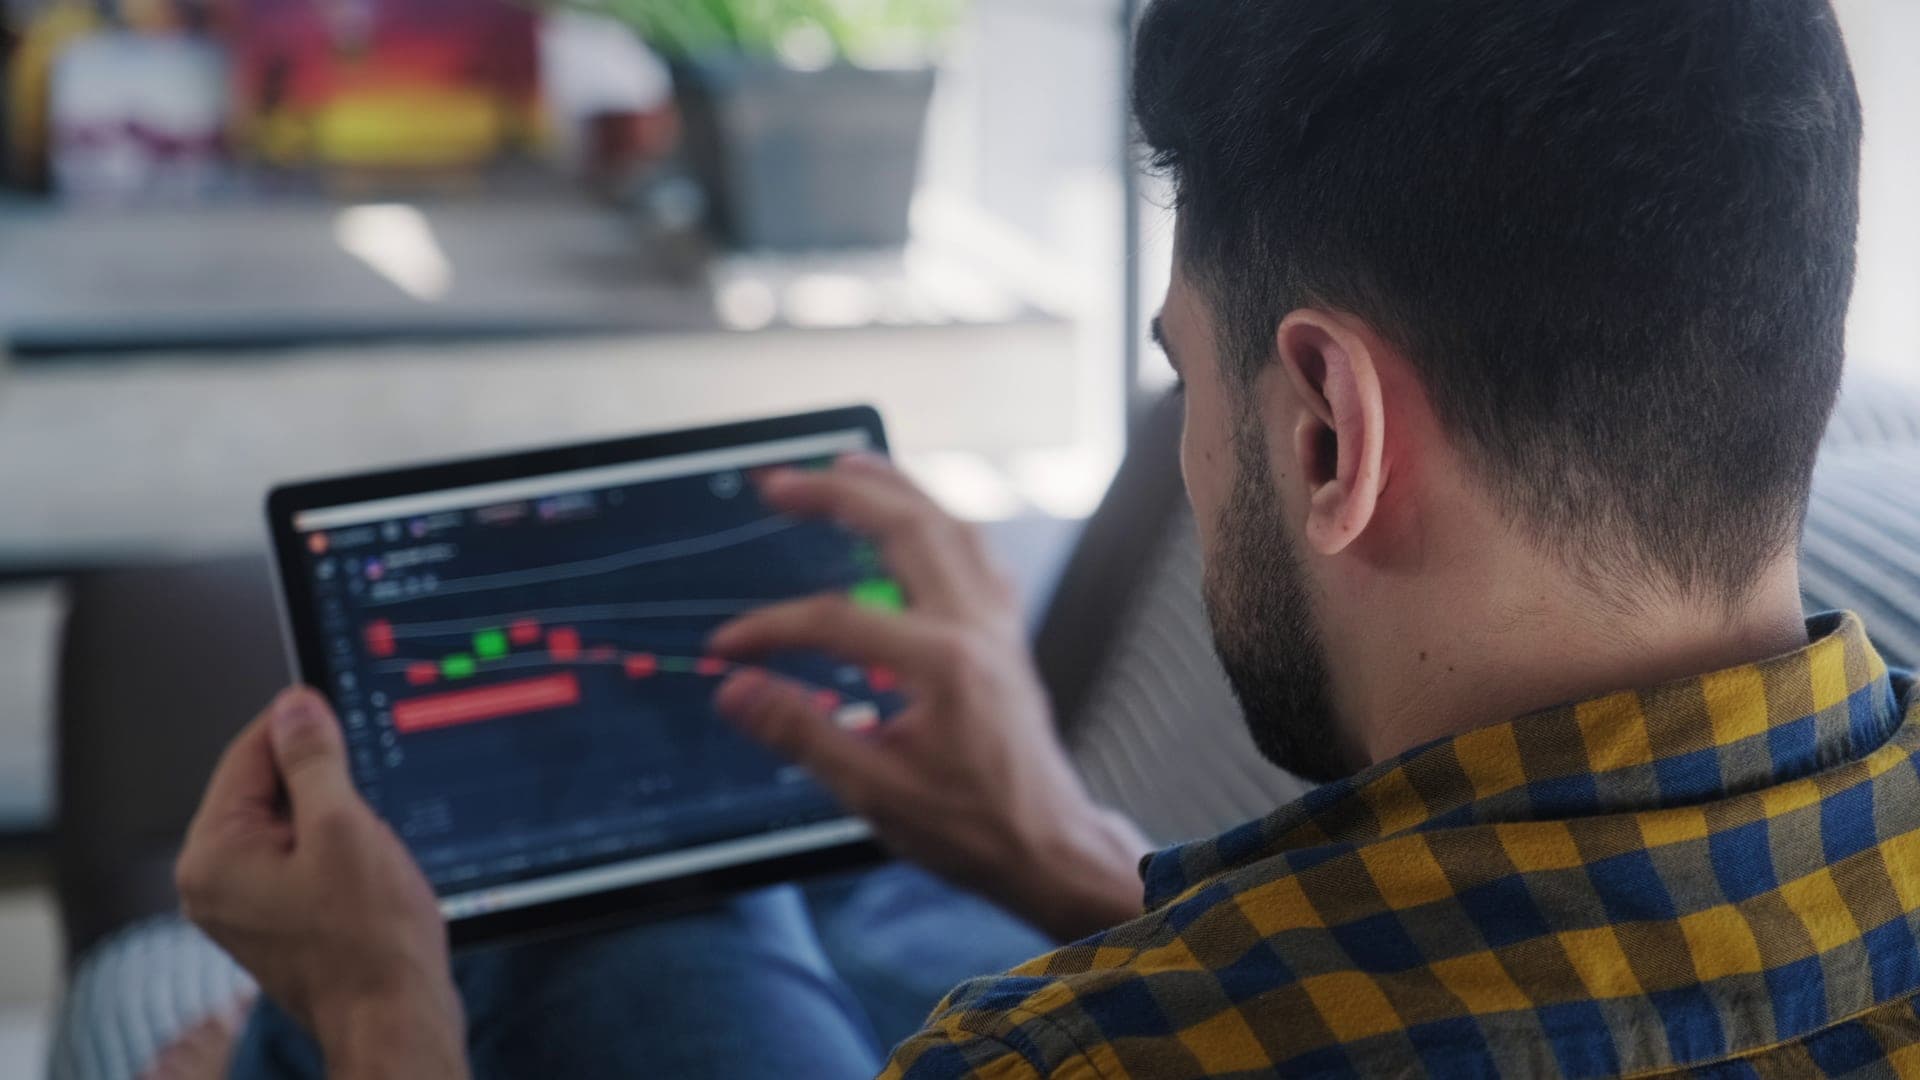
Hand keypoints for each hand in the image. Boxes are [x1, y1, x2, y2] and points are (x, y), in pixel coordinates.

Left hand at [175, 688, 467, 1079]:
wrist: (394, 1018)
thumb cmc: (370, 941)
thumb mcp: (344, 828)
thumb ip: (313, 759)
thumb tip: (295, 707)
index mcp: (214, 855)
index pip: (249, 754)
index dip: (300, 724)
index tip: (338, 705)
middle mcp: (214, 881)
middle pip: (265, 786)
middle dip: (322, 780)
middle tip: (368, 793)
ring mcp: (241, 904)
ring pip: (288, 821)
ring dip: (333, 816)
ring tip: (369, 843)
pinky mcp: (274, 918)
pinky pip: (299, 856)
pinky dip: (335, 847)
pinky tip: (367, 867)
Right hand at [710, 455, 1149, 940]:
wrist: (1047, 847)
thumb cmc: (972, 827)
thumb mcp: (874, 792)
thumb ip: (802, 732)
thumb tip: (736, 689)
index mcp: (943, 663)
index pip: (837, 620)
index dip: (773, 627)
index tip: (729, 645)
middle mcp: (977, 627)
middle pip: (907, 528)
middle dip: (839, 495)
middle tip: (782, 482)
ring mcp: (998, 625)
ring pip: (950, 525)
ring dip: (896, 489)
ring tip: (846, 465)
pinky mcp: (1006, 635)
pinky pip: (977, 553)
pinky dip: (940, 523)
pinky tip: (917, 520)